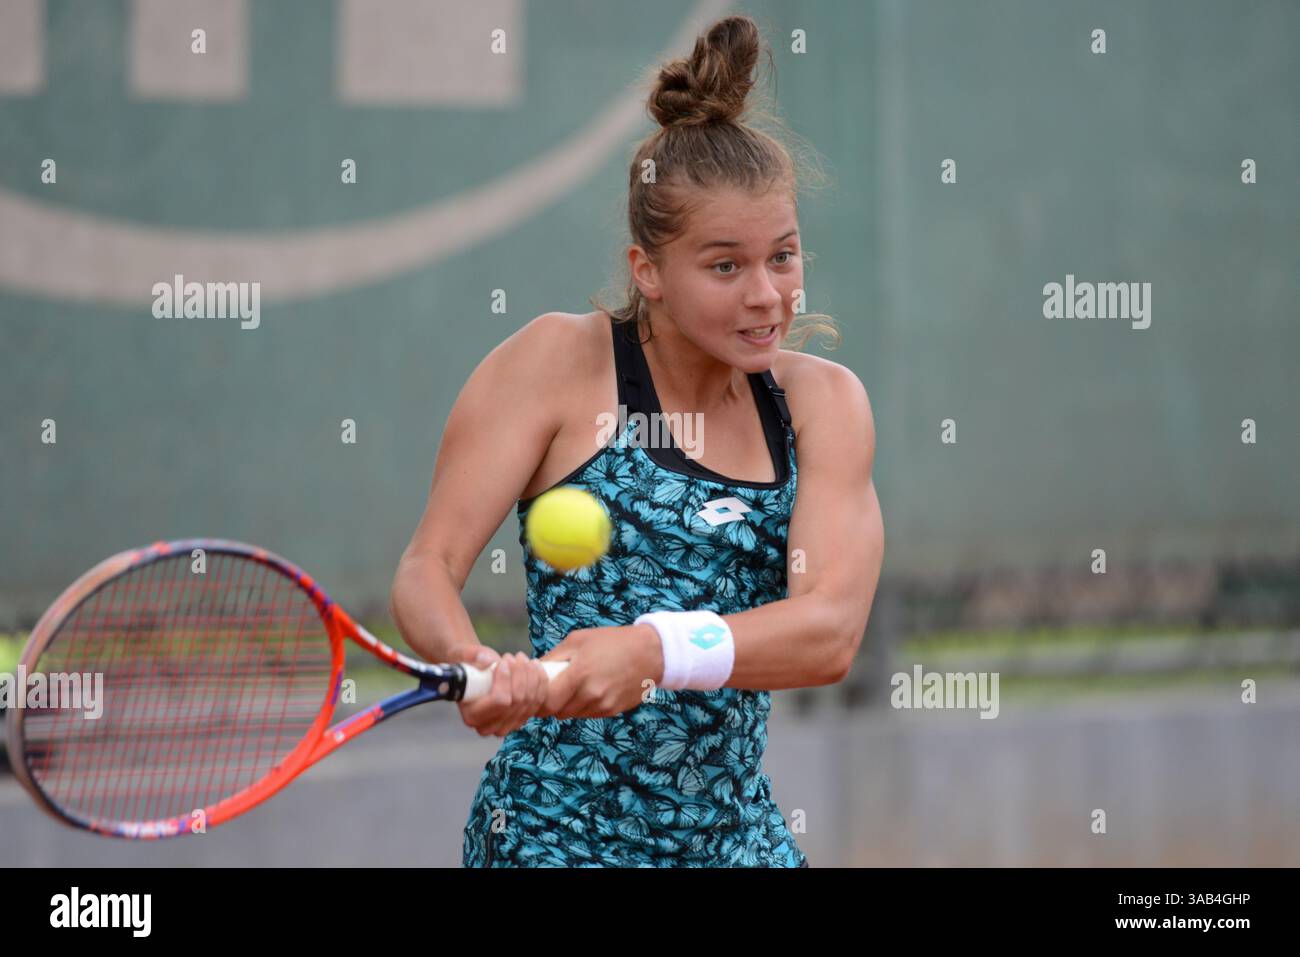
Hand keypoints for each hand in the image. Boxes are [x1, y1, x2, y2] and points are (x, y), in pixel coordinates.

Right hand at [446, 644, 550, 737]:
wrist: (474, 674)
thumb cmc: (467, 665)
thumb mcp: (463, 656)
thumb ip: (473, 656)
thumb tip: (487, 661)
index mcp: (472, 716)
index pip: (499, 701)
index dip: (506, 679)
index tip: (504, 661)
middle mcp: (489, 727)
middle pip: (517, 701)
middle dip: (520, 674)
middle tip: (514, 656)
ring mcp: (506, 726)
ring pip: (530, 701)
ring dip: (531, 676)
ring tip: (523, 658)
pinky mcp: (520, 720)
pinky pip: (538, 703)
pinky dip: (540, 683)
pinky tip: (535, 667)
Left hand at [537, 625, 663, 719]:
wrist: (650, 652)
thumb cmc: (612, 641)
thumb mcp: (578, 640)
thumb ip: (554, 657)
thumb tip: (533, 670)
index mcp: (579, 675)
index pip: (547, 702)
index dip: (537, 700)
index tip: (535, 692)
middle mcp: (590, 695)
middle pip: (557, 712)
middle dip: (551, 703)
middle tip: (552, 688)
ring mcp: (603, 705)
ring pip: (572, 714)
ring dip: (567, 705)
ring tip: (574, 686)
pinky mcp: (612, 711)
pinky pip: (588, 714)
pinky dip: (583, 705)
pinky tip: (590, 689)